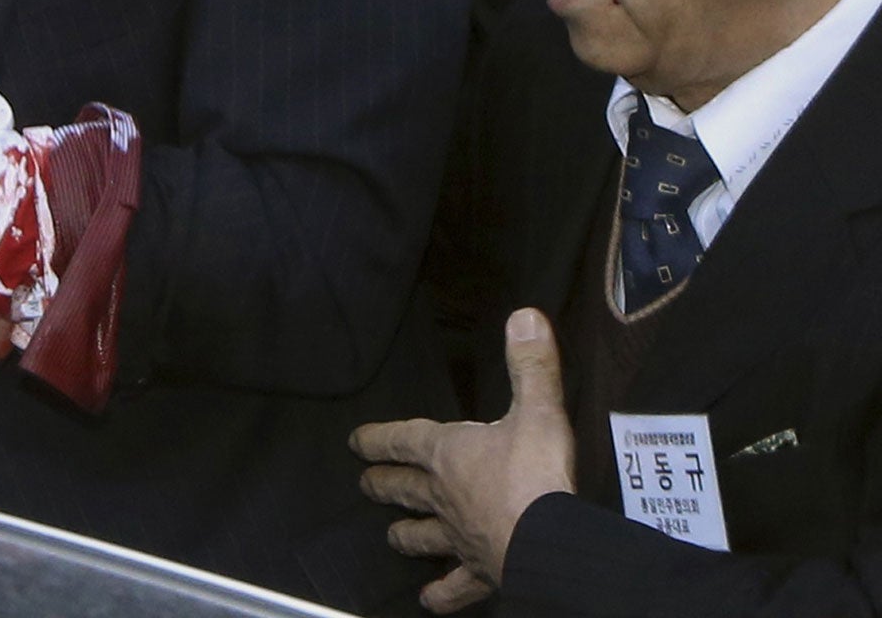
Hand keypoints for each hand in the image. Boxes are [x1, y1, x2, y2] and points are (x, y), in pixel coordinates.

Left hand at [351, 308, 575, 612]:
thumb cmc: (539, 474)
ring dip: (406, 535)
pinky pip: (456, 587)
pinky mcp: (480, 572)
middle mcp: (446, 496)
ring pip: (423, 535)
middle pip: (405, 488)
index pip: (403, 439)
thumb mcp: (538, 410)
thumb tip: (526, 315)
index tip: (355, 442)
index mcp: (450, 453)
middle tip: (364, 484)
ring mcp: (460, 538)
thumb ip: (530, 365)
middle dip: (384, 484)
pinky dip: (442, 594)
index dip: (378, 438)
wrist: (550, 541)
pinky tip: (428, 601)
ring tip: (391, 537)